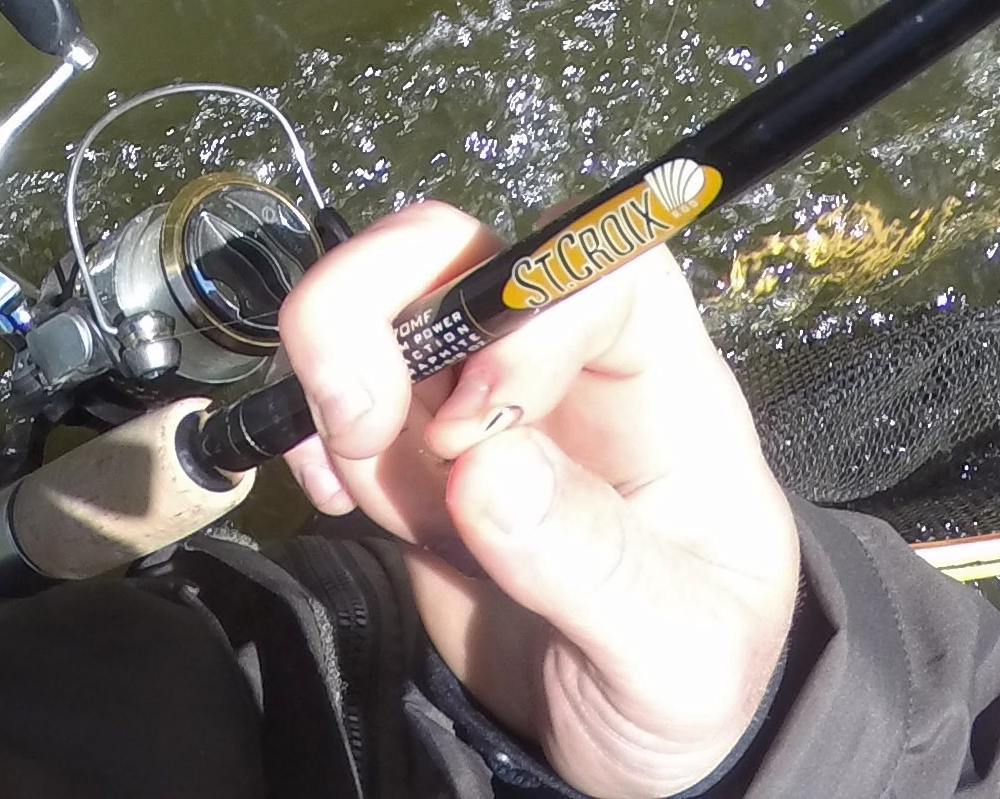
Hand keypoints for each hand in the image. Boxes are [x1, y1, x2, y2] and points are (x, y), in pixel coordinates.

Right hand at [276, 202, 799, 798]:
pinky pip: (334, 395)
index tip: (473, 428)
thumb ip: (596, 566)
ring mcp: (474, 406)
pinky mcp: (409, 457)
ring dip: (344, 396)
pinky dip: (310, 434)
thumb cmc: (689, 689)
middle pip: (458, 251)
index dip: (523, 310)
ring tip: (379, 508)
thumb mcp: (680, 658)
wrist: (616, 752)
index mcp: (660, 387)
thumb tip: (486, 471)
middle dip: (377, 307)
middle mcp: (560, 370)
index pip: (596, 268)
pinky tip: (342, 502)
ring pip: (377, 317)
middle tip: (356, 413)